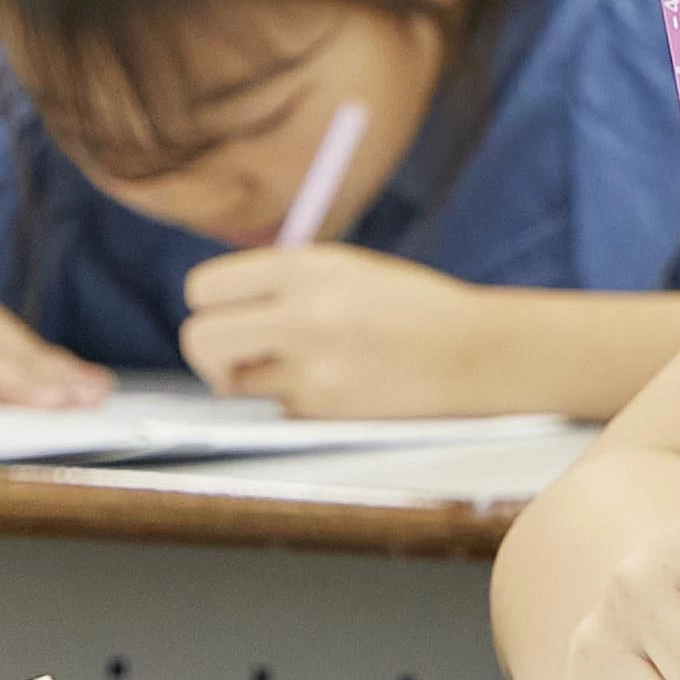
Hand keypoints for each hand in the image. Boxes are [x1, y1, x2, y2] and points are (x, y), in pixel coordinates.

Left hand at [179, 246, 497, 417]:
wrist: (480, 353)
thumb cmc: (414, 309)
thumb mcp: (349, 270)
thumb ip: (284, 283)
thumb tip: (219, 312)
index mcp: (309, 266)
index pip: (205, 287)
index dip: (211, 305)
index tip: (231, 316)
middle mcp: (305, 312)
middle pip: (199, 338)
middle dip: (212, 354)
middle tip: (240, 359)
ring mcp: (313, 367)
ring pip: (235, 385)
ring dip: (258, 383)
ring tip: (311, 370)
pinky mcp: (325, 413)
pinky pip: (277, 412)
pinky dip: (297, 405)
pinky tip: (342, 388)